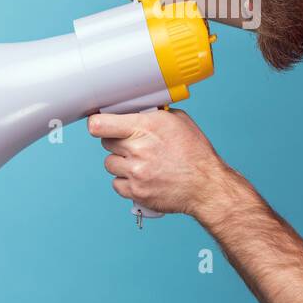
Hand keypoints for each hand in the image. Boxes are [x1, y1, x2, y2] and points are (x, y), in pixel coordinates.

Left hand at [87, 108, 234, 218]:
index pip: (100, 125)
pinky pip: (116, 184)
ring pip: (109, 163)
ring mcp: (135, 172)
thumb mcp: (178, 121)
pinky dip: (125, 181)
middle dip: (117, 141)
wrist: (206, 185)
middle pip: (105, 142)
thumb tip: (135, 111)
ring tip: (139, 162)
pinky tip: (141, 177)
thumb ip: (153, 115)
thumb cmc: (195, 153)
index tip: (98, 124)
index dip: (96, 123)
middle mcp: (137, 149)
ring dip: (120, 162)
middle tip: (133, 144)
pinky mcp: (135, 191)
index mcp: (146, 127)